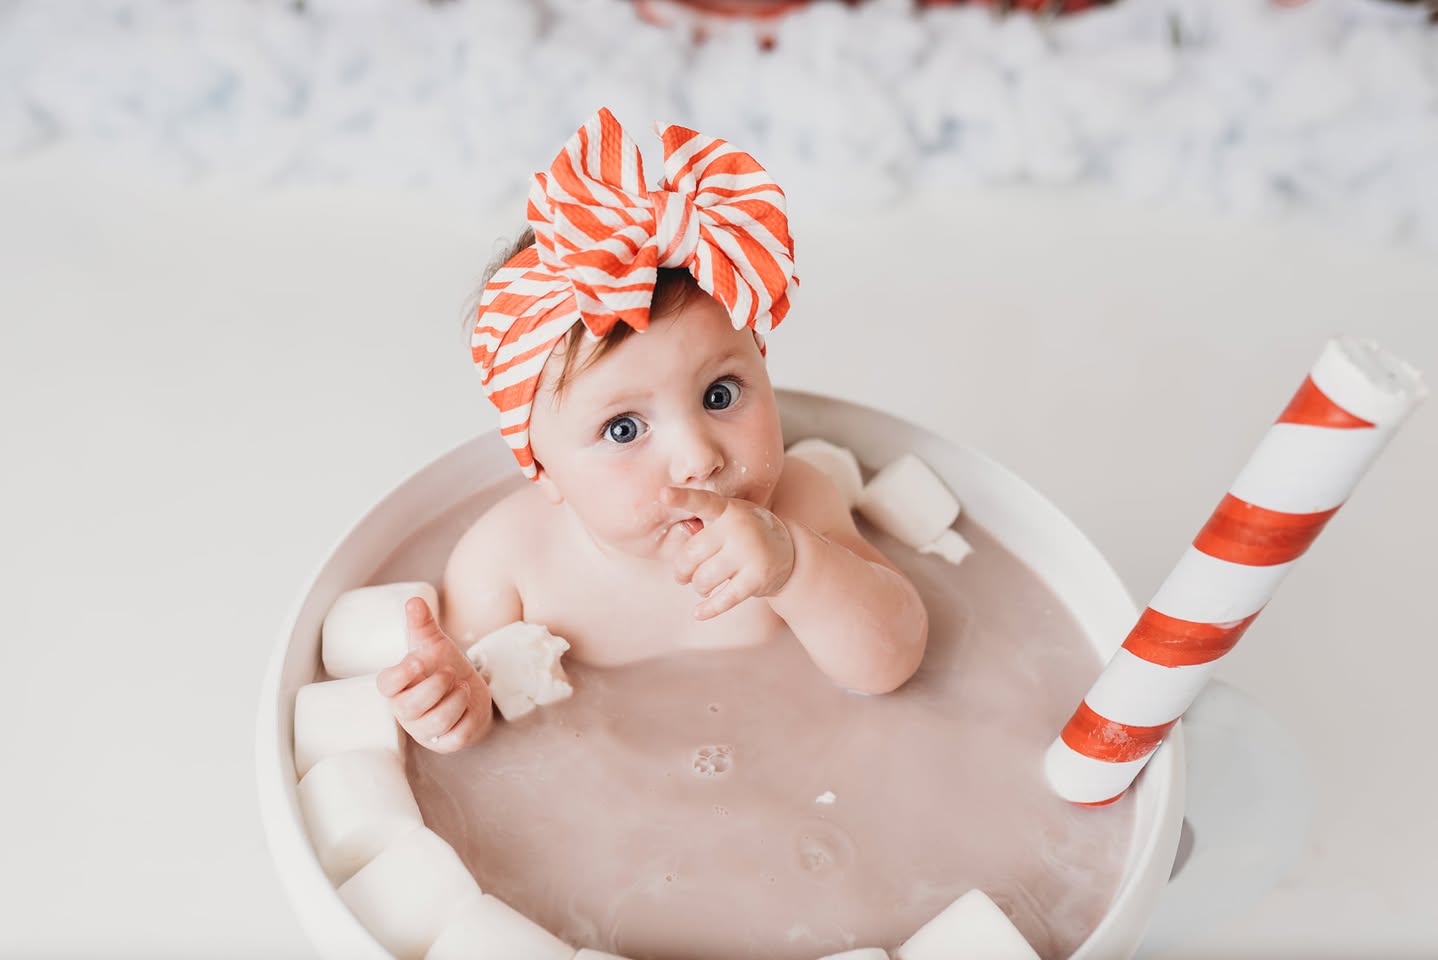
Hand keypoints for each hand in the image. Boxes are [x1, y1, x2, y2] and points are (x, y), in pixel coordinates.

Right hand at [376, 597, 492, 752]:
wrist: (468, 692)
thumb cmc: (442, 667)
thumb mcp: (433, 644)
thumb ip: (422, 623)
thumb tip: (414, 600)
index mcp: (397, 687)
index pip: (386, 686)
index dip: (400, 675)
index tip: (418, 660)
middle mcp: (406, 712)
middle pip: (410, 708)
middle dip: (435, 687)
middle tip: (451, 672)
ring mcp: (425, 730)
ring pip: (436, 722)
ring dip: (455, 700)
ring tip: (462, 686)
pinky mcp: (446, 743)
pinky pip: (457, 736)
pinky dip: (468, 717)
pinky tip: (468, 705)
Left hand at [663, 486, 794, 620]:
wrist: (789, 552)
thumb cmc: (745, 534)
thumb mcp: (728, 520)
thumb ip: (703, 528)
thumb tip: (681, 544)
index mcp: (727, 510)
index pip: (702, 502)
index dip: (682, 498)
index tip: (663, 494)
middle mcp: (739, 528)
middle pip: (692, 555)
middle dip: (681, 571)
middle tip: (682, 576)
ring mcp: (750, 553)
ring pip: (703, 580)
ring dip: (698, 587)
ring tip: (702, 586)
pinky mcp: (757, 578)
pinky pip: (723, 599)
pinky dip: (708, 609)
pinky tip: (698, 612)